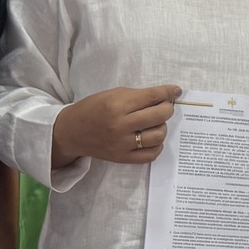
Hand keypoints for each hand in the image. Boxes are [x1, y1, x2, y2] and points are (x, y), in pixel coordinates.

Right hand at [53, 85, 180, 167]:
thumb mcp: (112, 94)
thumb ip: (137, 96)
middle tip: (165, 107)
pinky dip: (157, 146)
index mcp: (117, 105)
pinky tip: (152, 139)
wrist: (72, 132)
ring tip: (156, 124)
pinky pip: (151, 154)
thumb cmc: (93, 108)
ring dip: (163, 127)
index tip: (176, 91)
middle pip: (159, 116)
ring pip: (158, 136)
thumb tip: (164, 96)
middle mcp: (121, 125)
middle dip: (168, 109)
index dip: (169, 92)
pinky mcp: (123, 158)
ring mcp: (122, 143)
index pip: (152, 97)